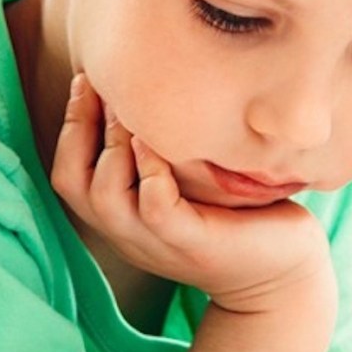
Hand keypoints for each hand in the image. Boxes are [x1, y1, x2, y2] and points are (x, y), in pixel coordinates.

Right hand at [50, 74, 331, 313]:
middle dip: (83, 124)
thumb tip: (146, 81)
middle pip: (73, 181)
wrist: (284, 272)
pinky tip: (165, 140)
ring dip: (114, 144)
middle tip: (108, 82)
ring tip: (136, 109)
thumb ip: (160, 149)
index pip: (67, 172)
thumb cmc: (239, 215)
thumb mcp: (188, 180)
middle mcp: (129, 234)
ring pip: (106, 195)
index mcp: (121, 218)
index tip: (89, 78)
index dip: (70, 123)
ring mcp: (158, 242)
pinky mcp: (193, 243)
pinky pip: (156, 206)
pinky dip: (154, 169)